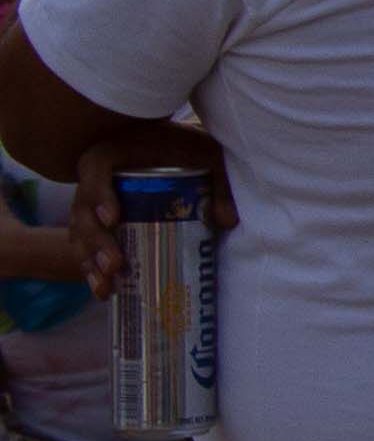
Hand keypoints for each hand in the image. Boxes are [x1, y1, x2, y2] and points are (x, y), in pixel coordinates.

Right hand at [59, 133, 231, 303]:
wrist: (166, 148)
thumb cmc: (183, 149)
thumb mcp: (206, 157)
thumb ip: (218, 182)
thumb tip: (226, 220)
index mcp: (113, 154)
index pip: (96, 169)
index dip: (99, 194)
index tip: (113, 219)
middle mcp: (94, 179)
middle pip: (84, 211)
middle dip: (97, 242)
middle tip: (115, 265)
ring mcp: (89, 203)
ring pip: (80, 234)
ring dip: (90, 262)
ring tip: (106, 288)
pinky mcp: (93, 223)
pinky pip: (84, 246)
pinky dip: (91, 269)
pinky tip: (104, 292)